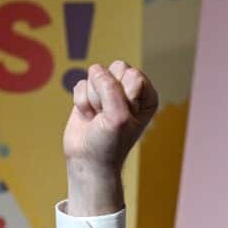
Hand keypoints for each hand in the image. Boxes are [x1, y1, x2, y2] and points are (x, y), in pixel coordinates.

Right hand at [64, 61, 159, 215]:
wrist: (89, 160)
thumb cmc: (110, 143)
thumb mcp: (118, 117)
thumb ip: (110, 89)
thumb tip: (95, 69)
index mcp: (147, 95)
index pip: (134, 75)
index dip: (124, 96)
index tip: (123, 116)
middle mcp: (130, 89)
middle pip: (115, 68)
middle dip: (106, 93)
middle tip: (108, 115)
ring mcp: (109, 90)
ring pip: (96, 74)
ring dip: (93, 99)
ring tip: (98, 117)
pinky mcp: (90, 93)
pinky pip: (81, 84)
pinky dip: (81, 103)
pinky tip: (88, 117)